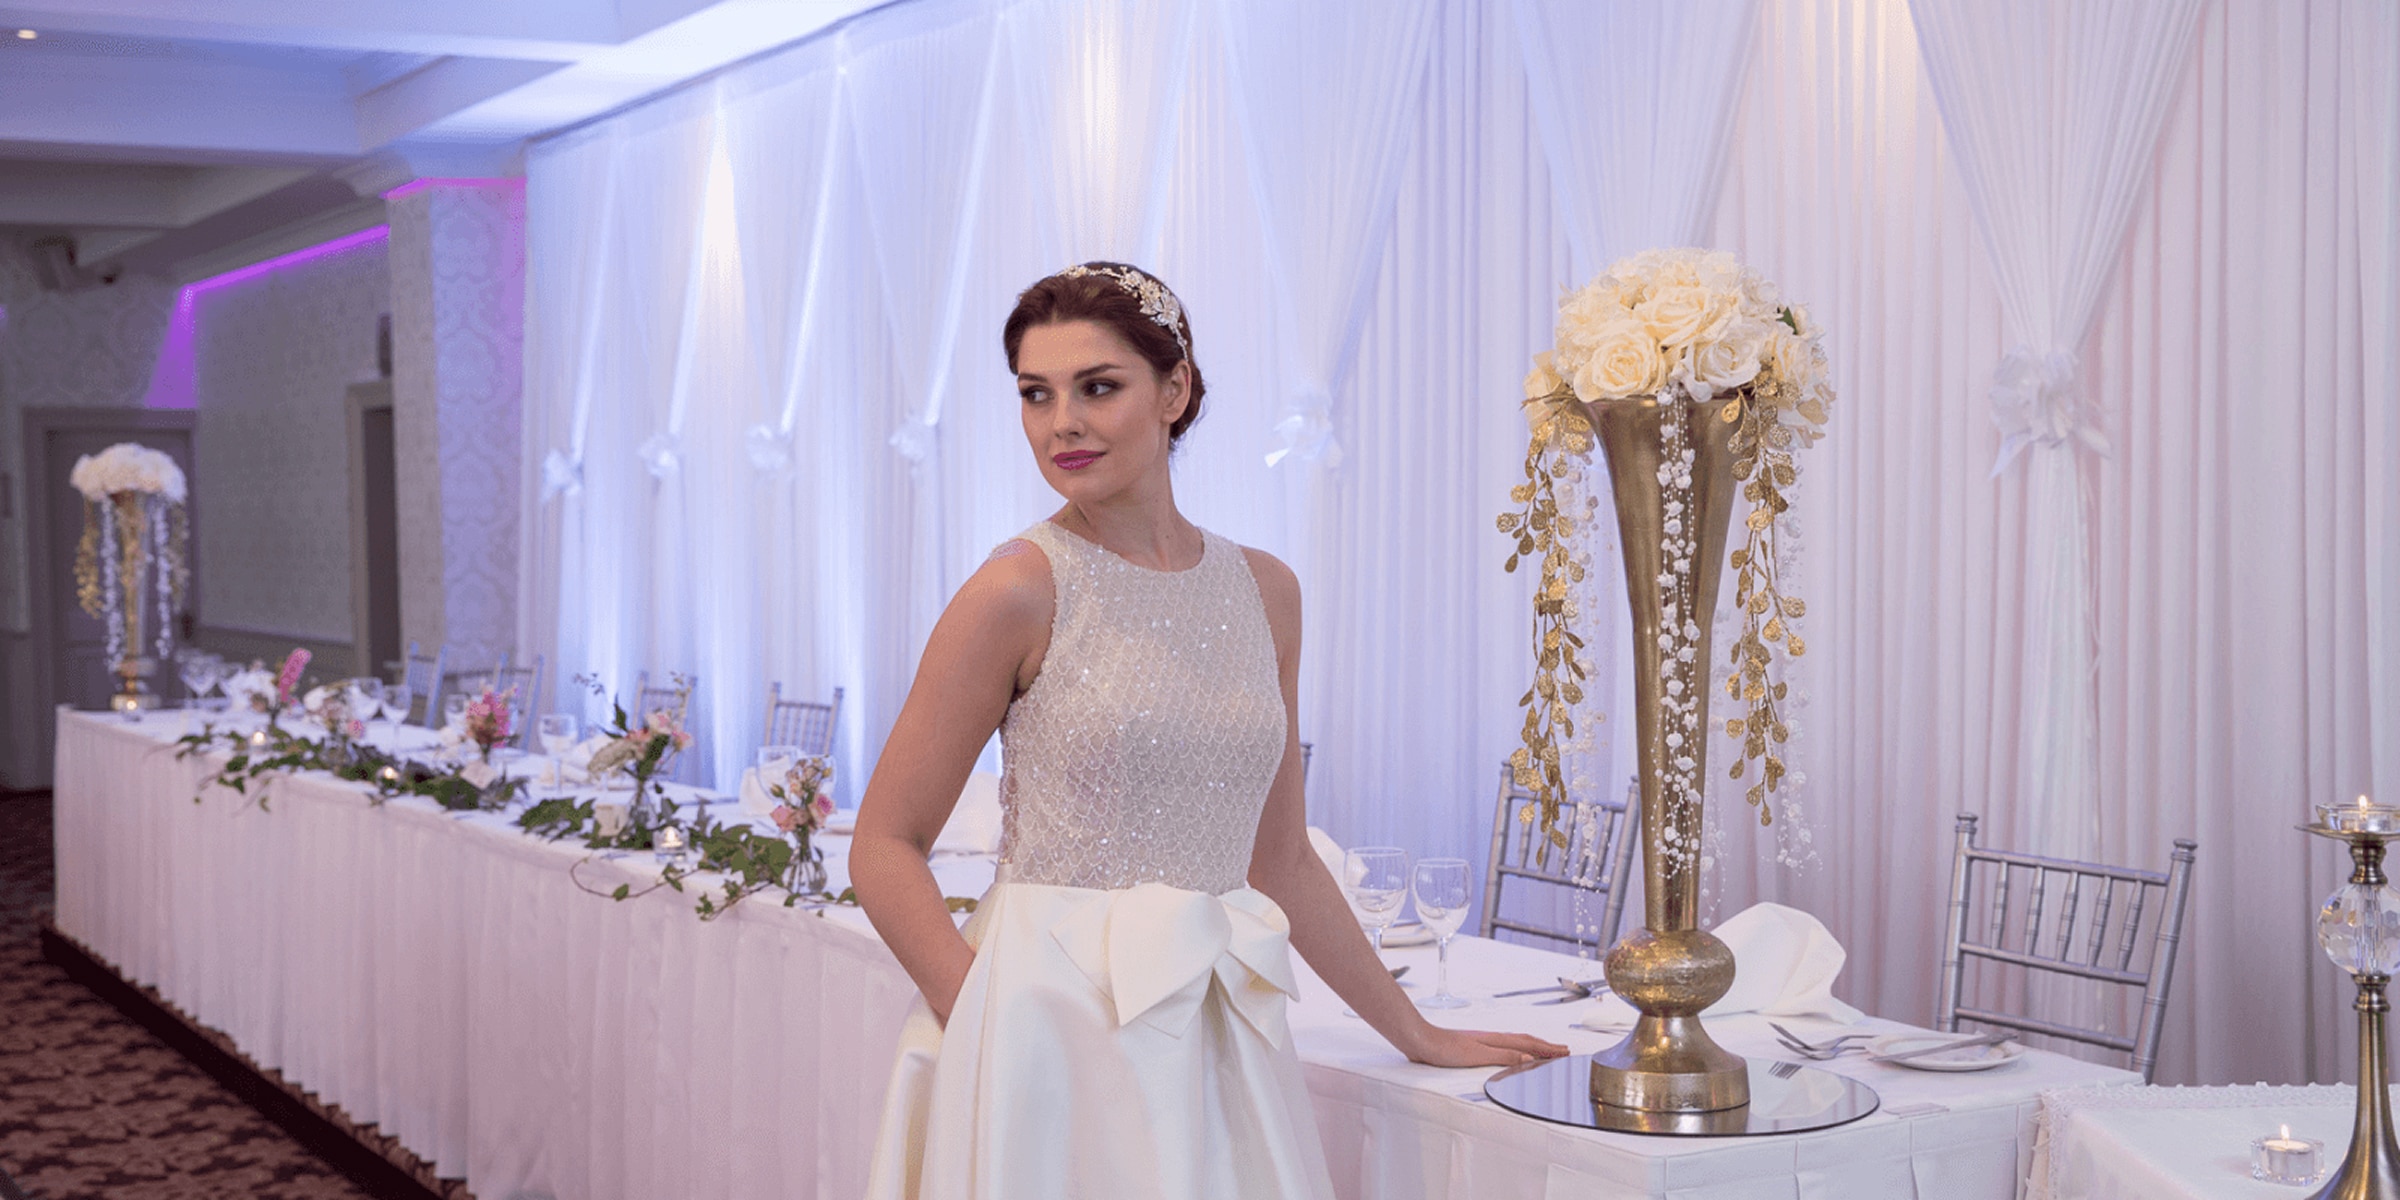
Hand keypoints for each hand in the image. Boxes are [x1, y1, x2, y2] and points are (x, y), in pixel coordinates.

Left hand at [1403, 1024, 1568, 1067]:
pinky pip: (1504, 1048)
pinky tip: (1512, 1054)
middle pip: (1525, 1041)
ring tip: (1544, 1051)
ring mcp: (1483, 1041)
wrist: (1421, 1041)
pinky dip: (1517, 1050)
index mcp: (1496, 1040)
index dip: (1547, 1049)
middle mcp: (1492, 1038)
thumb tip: (1529, 1058)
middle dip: (1545, 1046)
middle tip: (1562, 1050)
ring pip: (1515, 1043)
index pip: (1528, 1044)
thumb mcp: (1478, 1055)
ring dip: (1532, 1047)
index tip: (1564, 1052)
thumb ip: (1504, 1056)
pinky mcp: (1473, 1047)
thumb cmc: (1445, 1048)